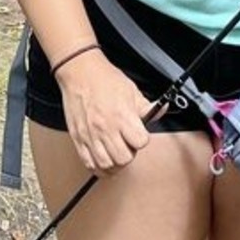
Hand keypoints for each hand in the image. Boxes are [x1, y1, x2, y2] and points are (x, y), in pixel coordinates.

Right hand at [57, 50, 155, 173]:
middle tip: (127, 145)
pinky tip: (103, 159)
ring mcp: (91, 135)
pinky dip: (98, 166)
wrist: (80, 73)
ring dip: (115, 163)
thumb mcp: (132, 90)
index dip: (142, 140)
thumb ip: (147, 107)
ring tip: (116, 153)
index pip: (140, 142)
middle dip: (129, 154)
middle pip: (123, 158)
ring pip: (106, 165)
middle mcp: (106, 128)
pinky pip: (89, 163)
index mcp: (122, 116)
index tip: (139, 135)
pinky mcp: (78, 139)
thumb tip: (161, 110)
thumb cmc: (104, 80)